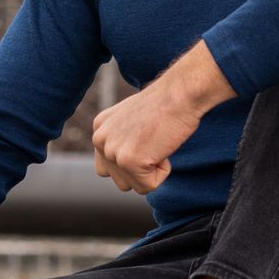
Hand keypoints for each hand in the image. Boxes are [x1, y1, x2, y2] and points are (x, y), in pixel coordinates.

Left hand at [92, 79, 201, 194]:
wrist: (180, 93)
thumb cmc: (165, 104)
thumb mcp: (133, 119)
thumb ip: (122, 139)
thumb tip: (126, 163)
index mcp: (99, 129)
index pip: (110, 167)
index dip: (135, 158)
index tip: (147, 137)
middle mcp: (100, 140)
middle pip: (121, 180)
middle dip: (141, 168)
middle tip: (154, 140)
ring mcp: (113, 152)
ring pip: (134, 185)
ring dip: (151, 172)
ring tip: (157, 143)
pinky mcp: (129, 162)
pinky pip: (149, 186)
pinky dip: (163, 171)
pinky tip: (163, 146)